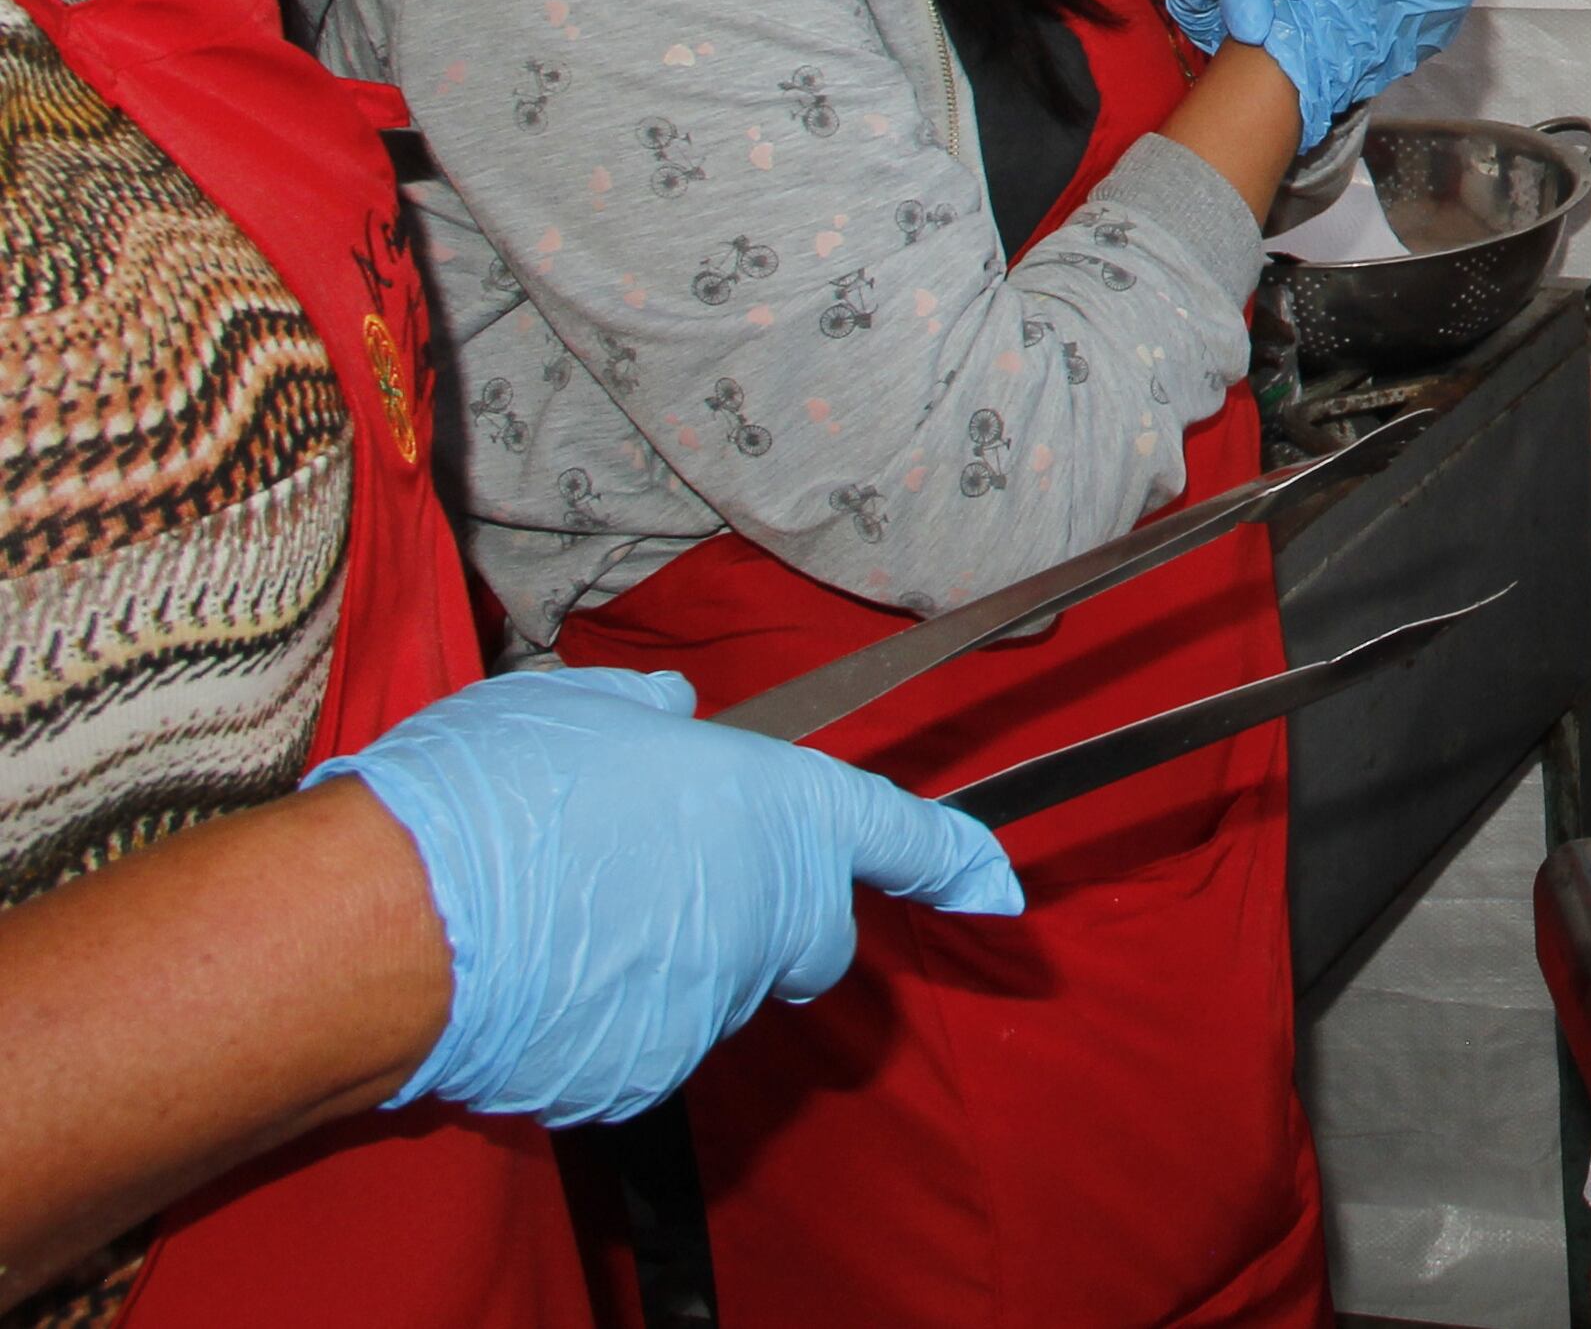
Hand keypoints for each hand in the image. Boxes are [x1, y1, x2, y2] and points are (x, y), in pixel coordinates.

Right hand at [312, 668, 1022, 1127]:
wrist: (397, 917)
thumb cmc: (493, 794)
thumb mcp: (581, 710)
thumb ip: (650, 717)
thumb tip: (672, 715)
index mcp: (778, 811)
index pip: (898, 834)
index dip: (955, 859)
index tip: (998, 887)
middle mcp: (768, 913)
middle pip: (808, 940)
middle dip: (767, 922)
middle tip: (670, 887)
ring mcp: (710, 1005)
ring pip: (715, 994)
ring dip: (669, 967)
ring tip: (568, 922)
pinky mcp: (642, 1074)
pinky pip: (641, 1047)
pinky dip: (606, 1023)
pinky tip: (539, 983)